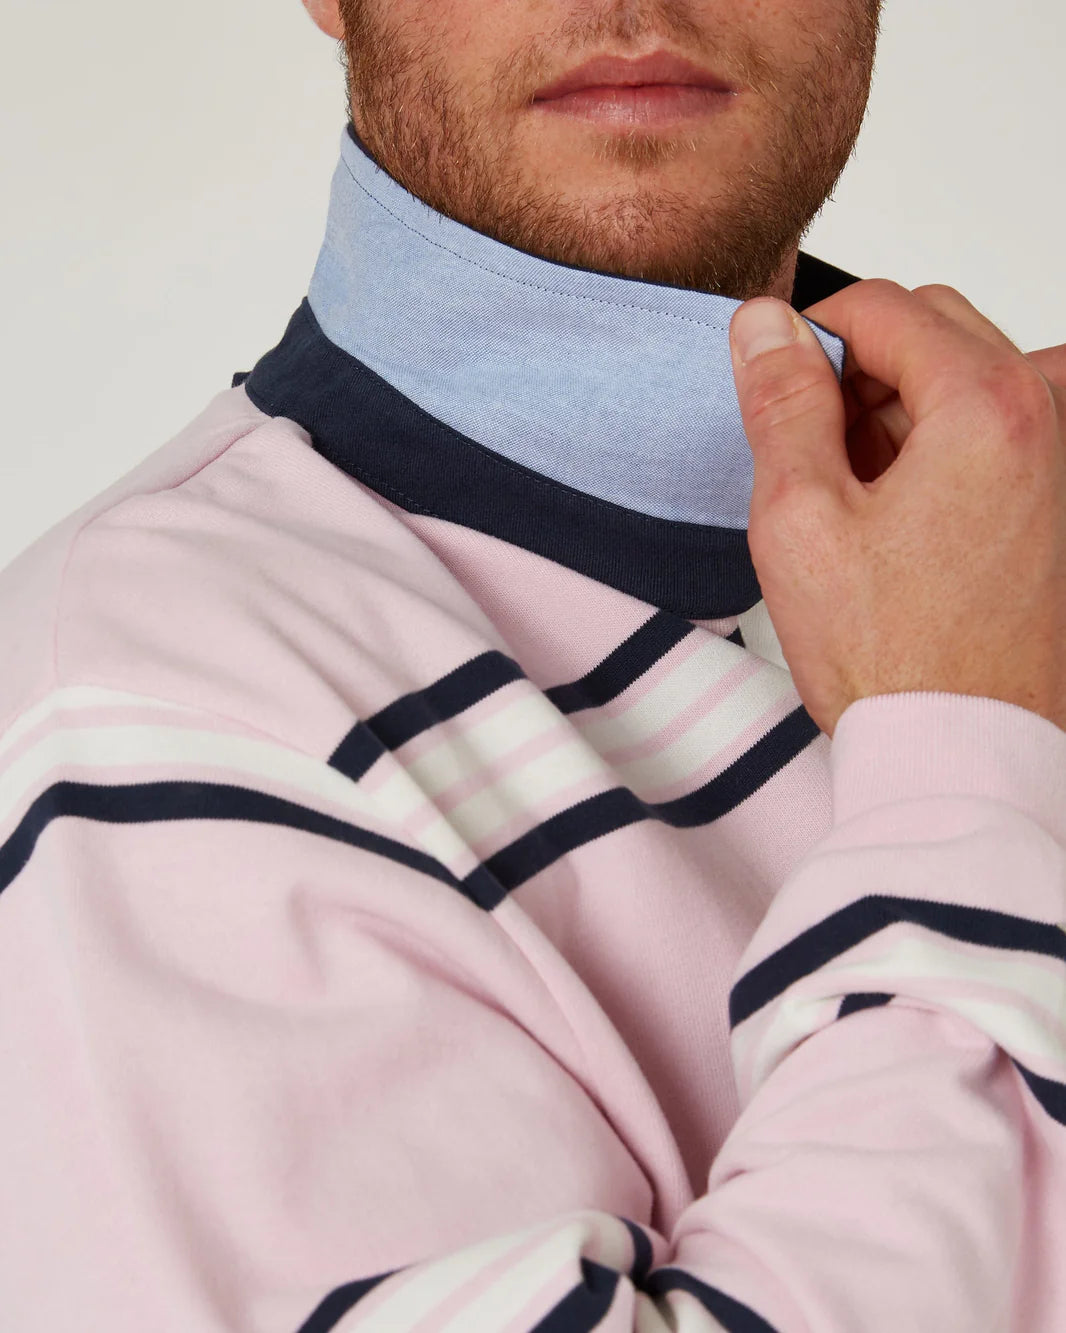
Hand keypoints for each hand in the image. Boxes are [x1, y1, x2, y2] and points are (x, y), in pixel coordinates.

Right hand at [728, 279, 1065, 738]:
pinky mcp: (1057, 503)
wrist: (962, 749)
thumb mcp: (800, 519)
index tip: (776, 386)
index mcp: (986, 407)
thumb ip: (782, 405)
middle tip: (813, 449)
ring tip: (857, 493)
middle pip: (935, 329)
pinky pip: (998, 427)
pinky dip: (943, 442)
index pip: (884, 308)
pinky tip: (901, 513)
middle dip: (861, 368)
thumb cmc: (893, 658)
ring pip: (967, 376)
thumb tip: (766, 327)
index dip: (811, 338)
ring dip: (902, 406)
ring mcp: (1060, 462)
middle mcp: (1046, 419)